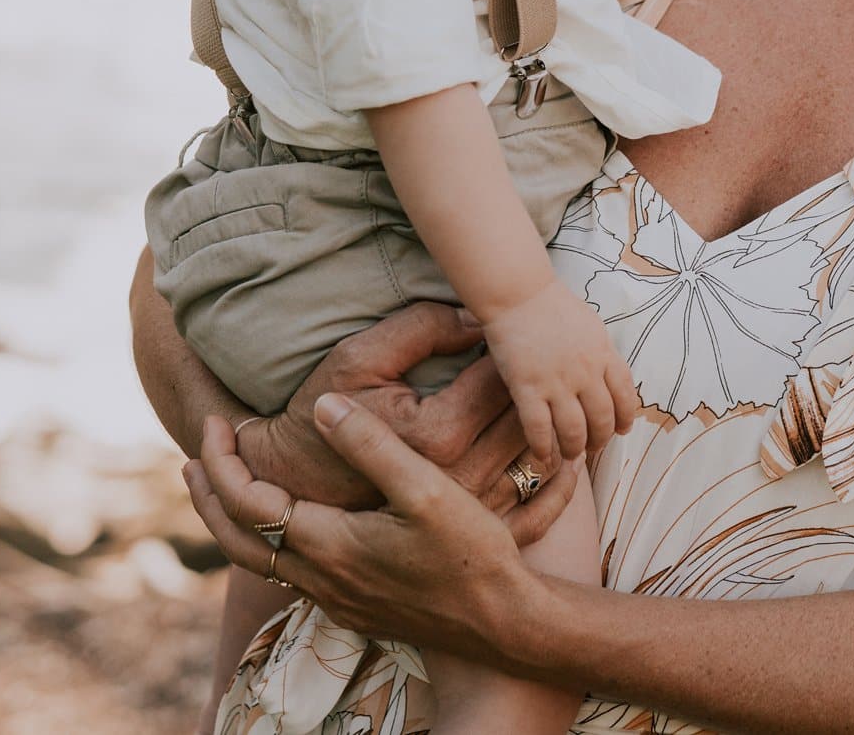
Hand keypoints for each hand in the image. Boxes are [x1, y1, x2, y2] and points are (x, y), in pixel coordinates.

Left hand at [184, 398, 571, 660]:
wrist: (502, 622)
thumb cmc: (470, 554)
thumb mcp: (425, 488)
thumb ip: (371, 445)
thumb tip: (322, 406)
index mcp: (328, 545)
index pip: (247, 502)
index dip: (223, 459)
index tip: (216, 421)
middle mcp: (320, 579)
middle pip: (236, 540)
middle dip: (208, 497)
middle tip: (193, 459)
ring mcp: (336, 600)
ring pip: (260, 561)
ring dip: (234, 520)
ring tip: (226, 488)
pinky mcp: (355, 609)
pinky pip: (289, 574)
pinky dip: (268, 541)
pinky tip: (287, 524)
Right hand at [222, 302, 566, 524]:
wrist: (293, 484)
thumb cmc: (322, 413)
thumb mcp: (360, 356)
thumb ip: (422, 328)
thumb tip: (478, 317)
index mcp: (437, 434)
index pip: (503, 379)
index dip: (511, 350)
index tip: (507, 336)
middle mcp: (462, 479)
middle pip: (527, 418)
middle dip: (537, 387)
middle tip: (535, 363)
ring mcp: (473, 512)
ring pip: (540, 460)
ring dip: (551, 428)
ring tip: (549, 401)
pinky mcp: (477, 537)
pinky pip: (541, 510)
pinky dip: (559, 483)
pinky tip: (559, 458)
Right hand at [479, 279, 639, 464]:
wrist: (518, 293)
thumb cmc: (553, 306)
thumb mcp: (591, 326)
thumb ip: (602, 353)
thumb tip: (608, 376)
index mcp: (604, 354)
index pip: (625, 396)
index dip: (625, 418)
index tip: (621, 429)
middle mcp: (586, 372)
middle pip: (602, 419)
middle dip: (600, 440)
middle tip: (592, 447)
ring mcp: (557, 383)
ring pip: (574, 432)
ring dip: (574, 450)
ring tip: (570, 456)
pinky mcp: (528, 389)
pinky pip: (539, 430)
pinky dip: (543, 449)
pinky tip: (543, 458)